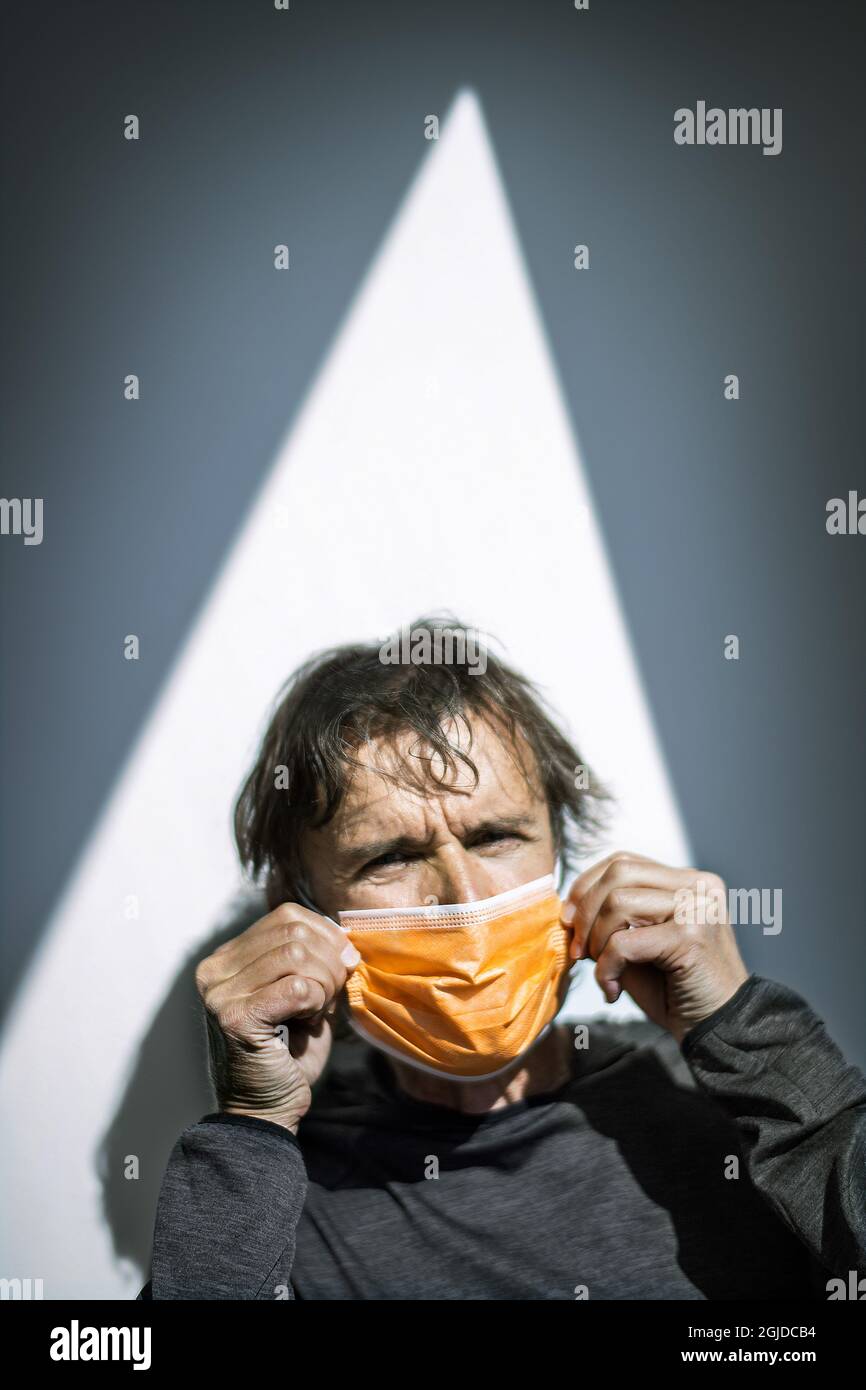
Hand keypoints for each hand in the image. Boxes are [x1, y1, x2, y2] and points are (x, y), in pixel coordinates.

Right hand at [194, 903, 360, 1132]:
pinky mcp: (236, 1018)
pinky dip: (315, 1003)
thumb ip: (311, 957)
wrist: (267, 1110)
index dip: (326, 933)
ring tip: (317, 1011)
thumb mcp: (300, 992)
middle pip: (294, 931)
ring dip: (324, 983)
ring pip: (297, 955)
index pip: (286, 915)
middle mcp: (215, 970)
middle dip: (330, 960)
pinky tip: (307, 1022)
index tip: (343, 961)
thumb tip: (343, 934)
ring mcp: (221, 994)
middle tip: (331, 995)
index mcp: (228, 957)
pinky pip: (296, 988)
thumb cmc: (289, 1052)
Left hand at [562, 851, 749, 1043]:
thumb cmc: (674, 990)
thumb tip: (568, 908)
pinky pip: (624, 942)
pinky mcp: (692, 936)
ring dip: (596, 942)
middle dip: (586, 911)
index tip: (569, 921)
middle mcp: (699, 886)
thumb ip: (611, 919)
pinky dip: (607, 968)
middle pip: (619, 873)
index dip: (587, 886)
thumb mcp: (637, 944)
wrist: (718, 1030)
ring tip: (603, 971)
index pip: (624, 861)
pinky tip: (612, 990)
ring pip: (619, 903)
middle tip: (579, 950)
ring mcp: (699, 907)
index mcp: (688, 881)